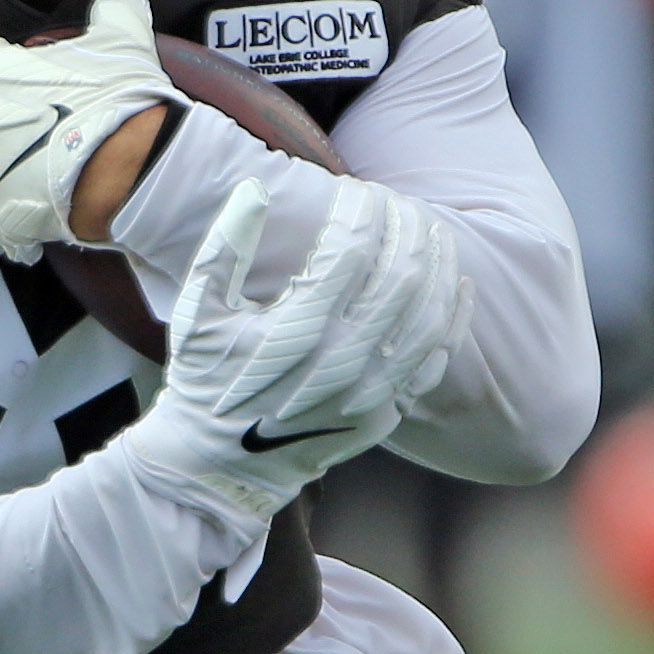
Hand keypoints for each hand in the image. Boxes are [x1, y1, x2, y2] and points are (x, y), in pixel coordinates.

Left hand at [0, 0, 184, 262]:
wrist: (128, 167)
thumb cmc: (118, 95)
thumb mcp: (125, 37)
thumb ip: (114, 10)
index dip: (2, 63)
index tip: (23, 73)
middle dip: (13, 119)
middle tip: (53, 123)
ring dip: (17, 163)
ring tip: (56, 166)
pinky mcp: (2, 212)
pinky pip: (6, 209)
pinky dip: (24, 207)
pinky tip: (52, 201)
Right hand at [124, 178, 458, 520]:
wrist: (219, 466)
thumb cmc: (206, 377)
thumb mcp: (198, 311)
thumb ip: (226, 247)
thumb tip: (255, 187)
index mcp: (294, 330)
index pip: (351, 250)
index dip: (361, 210)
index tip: (357, 190)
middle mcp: (340, 363)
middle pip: (401, 275)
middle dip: (405, 226)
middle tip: (398, 202)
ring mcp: (369, 393)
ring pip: (428, 313)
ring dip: (437, 262)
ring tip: (431, 228)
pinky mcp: (385, 413)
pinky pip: (436, 359)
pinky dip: (453, 316)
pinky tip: (456, 282)